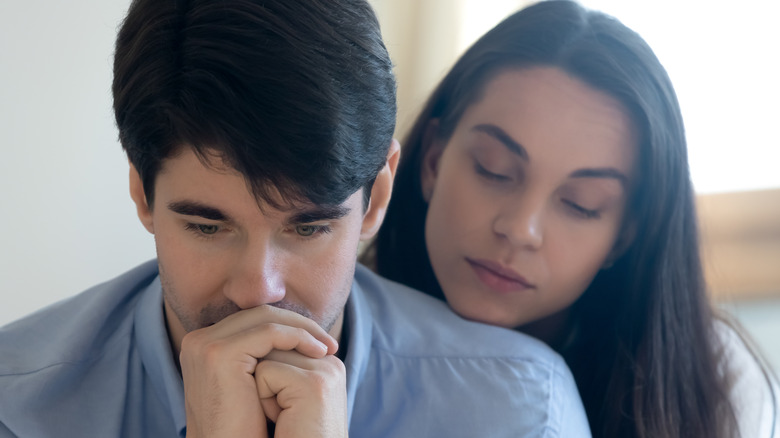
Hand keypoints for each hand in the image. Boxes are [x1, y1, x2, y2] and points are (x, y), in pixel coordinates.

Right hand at [179, 305, 338, 437]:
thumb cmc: (244, 425)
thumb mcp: (250, 383)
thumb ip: (259, 355)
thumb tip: (294, 331)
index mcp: (203, 344)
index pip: (252, 320)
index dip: (288, 325)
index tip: (318, 340)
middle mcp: (198, 340)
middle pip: (259, 314)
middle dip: (299, 324)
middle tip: (329, 342)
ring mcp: (206, 345)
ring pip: (266, 318)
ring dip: (303, 329)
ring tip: (328, 347)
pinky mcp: (220, 353)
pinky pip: (270, 332)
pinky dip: (298, 337)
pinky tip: (318, 352)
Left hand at [256, 349, 347, 437]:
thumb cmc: (291, 435)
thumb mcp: (287, 396)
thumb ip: (282, 367)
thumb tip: (255, 345)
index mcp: (327, 364)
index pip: (280, 344)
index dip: (268, 378)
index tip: (285, 408)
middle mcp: (330, 363)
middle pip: (272, 346)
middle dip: (265, 380)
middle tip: (284, 413)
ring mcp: (325, 371)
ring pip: (266, 357)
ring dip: (263, 389)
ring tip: (283, 416)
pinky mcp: (313, 383)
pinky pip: (266, 373)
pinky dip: (265, 400)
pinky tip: (283, 420)